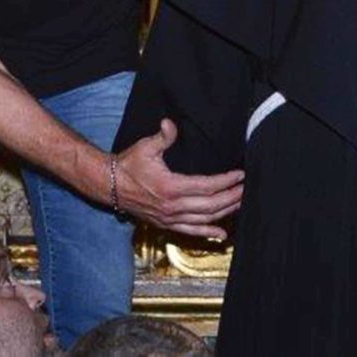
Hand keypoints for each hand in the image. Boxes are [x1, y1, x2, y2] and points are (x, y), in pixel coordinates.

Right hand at [110, 120, 243, 240]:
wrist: (109, 185)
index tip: (239, 175)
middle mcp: (172, 206)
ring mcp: (169, 218)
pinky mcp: (165, 224)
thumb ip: (163, 136)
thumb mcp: (145, 147)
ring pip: (204, 219)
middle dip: (231, 197)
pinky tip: (221, 234)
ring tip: (240, 204)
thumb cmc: (129, 165)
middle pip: (210, 205)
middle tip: (246, 189)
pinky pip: (190, 231)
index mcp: (171, 187)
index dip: (225, 181)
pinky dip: (207, 233)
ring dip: (224, 213)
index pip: (207, 186)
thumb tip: (169, 123)